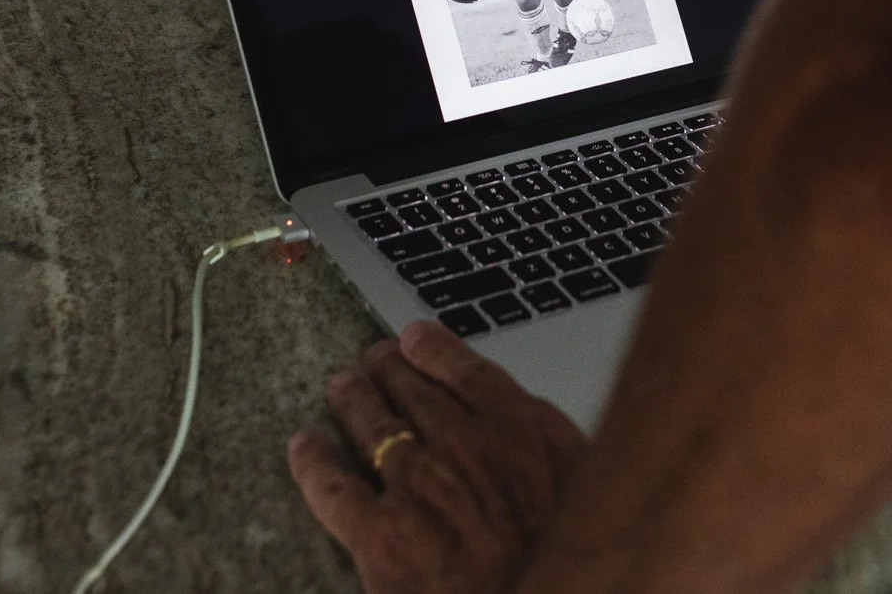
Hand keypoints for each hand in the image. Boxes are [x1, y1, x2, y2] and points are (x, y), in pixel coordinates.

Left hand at [289, 321, 587, 593]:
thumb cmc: (566, 554)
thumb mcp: (585, 485)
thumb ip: (555, 447)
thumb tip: (534, 425)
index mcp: (519, 430)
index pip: (468, 373)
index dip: (436, 350)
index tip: (416, 338)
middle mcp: (464, 445)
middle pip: (414, 393)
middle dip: (390, 371)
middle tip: (375, 360)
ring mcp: (418, 486)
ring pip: (373, 426)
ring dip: (353, 400)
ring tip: (342, 387)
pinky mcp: (380, 534)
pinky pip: (333, 486)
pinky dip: (313, 461)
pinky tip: (305, 446)